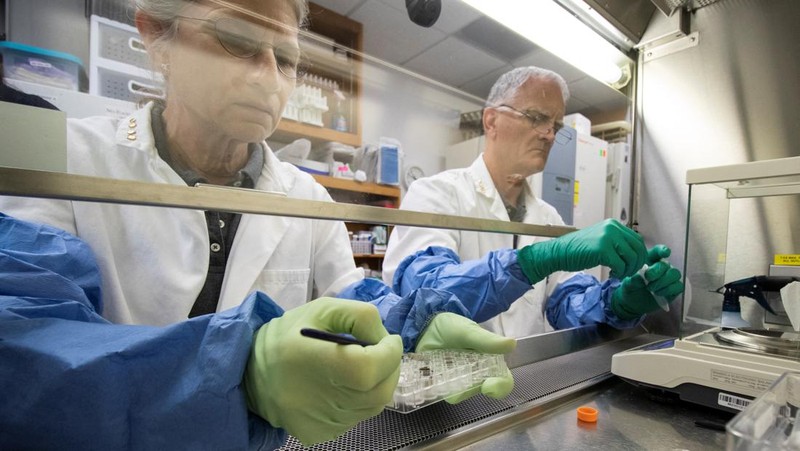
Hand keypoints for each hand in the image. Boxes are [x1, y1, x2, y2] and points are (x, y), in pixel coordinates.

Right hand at [244, 298, 401, 445]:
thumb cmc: (287, 336)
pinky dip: (359, 401)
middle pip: (379, 391)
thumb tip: (385, 339)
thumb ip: (360, 317)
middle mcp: (320, 399)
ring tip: (360, 367)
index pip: (372, 367)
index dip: (389, 352)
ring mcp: (321, 422)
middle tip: (381, 353)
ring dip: (376, 384)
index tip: (389, 341)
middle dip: (389, 368)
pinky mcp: (318, 434)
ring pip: (372, 407)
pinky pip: (355, 419)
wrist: (249, 372)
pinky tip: (341, 387)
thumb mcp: (322, 310)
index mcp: (319, 363)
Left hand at [415, 313, 515, 402]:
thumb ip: (487, 340)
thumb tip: (512, 344)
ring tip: (440, 367)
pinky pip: (443, 393)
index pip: (503, 381)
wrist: (424, 325)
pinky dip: (438, 386)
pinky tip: (431, 374)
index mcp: (489, 361)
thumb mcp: (467, 331)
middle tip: (455, 372)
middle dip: (470, 385)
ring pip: (460, 394)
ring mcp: (459, 381)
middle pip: (480, 390)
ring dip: (452, 385)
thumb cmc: (450, 327)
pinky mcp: (442, 384)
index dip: (499, 387)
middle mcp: (477, 374)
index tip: (488, 386)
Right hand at [517, 218, 646, 283]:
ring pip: (632, 258)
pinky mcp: (602, 249)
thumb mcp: (600, 239)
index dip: (639, 255)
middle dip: (637, 264)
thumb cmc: (578, 249)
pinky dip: (619, 273)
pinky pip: (620, 265)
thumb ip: (616, 243)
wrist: (560, 252)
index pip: (637, 240)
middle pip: (638, 248)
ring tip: (619, 274)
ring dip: (628, 270)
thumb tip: (635, 255)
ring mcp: (608, 237)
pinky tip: (611, 274)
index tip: (634, 265)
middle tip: (628, 272)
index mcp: (613, 225)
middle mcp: (612, 228)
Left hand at [610, 245, 684, 319]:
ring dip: (663, 281)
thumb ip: (633, 281)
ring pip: (675, 274)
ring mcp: (669, 278)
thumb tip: (640, 278)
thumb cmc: (630, 289)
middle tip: (648, 278)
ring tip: (651, 288)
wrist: (633, 304)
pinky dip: (669, 290)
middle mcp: (661, 267)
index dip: (663, 250)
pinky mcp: (674, 289)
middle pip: (666, 264)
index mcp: (649, 260)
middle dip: (657, 271)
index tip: (665, 253)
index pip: (658, 252)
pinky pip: (679, 286)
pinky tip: (658, 293)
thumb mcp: (627, 284)